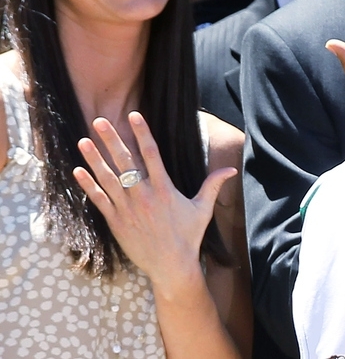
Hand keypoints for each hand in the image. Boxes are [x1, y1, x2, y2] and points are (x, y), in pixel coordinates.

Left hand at [73, 112, 235, 292]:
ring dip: (94, 158)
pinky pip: (99, 200)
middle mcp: (144, 195)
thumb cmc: (189, 236)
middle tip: (100, 120)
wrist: (171, 266)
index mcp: (164, 188)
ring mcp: (127, 208)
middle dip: (111, 139)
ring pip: (107, 178)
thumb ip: (213, 185)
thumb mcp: (203, 209)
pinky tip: (77, 171)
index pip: (151, 153)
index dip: (142, 133)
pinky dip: (88, 185)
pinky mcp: (116, 222)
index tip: (134, 115)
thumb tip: (231, 169)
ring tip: (83, 141)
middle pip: (125, 161)